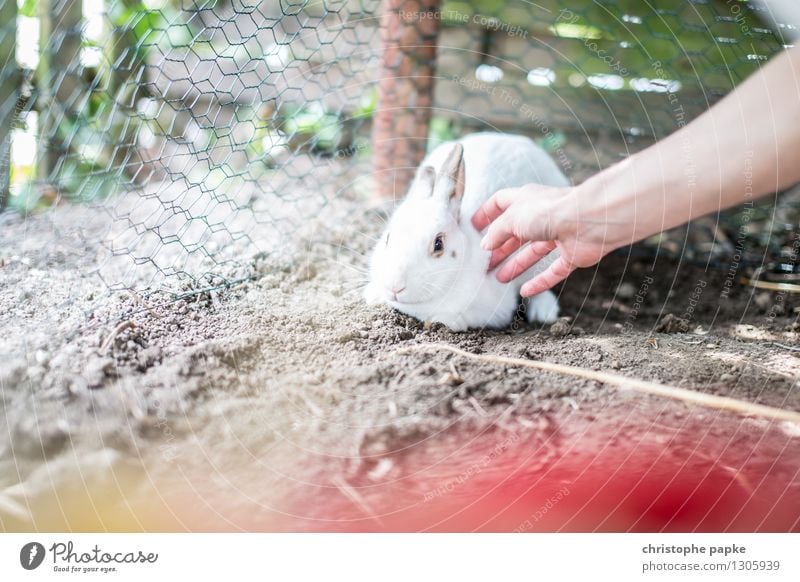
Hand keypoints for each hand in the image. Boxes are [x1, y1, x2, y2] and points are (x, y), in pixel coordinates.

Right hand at [471, 184, 616, 296]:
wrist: (590, 221)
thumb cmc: (549, 211)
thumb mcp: (512, 219)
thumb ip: (496, 232)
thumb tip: (485, 244)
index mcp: (526, 200)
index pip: (501, 203)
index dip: (486, 213)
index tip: (473, 227)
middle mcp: (541, 216)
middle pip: (516, 233)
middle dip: (500, 247)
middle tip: (484, 263)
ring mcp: (558, 235)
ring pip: (533, 252)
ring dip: (516, 265)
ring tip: (499, 278)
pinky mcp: (572, 254)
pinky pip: (553, 270)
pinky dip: (540, 282)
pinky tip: (525, 292)